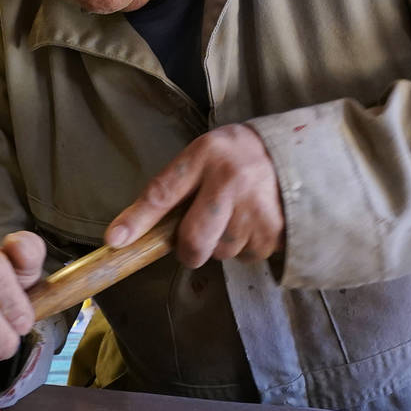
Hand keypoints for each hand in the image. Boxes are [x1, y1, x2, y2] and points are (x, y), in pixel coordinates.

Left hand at [106, 124, 283, 265]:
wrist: (295, 154)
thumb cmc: (235, 156)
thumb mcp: (202, 156)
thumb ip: (173, 187)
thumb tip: (131, 232)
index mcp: (206, 156)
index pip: (163, 193)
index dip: (137, 221)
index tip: (115, 241)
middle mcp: (231, 181)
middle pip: (194, 241)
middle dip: (188, 250)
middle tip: (195, 238)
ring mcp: (256, 209)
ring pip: (220, 253)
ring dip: (220, 244)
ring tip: (236, 215)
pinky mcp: (276, 231)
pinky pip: (245, 256)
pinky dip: (244, 246)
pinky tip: (253, 221)